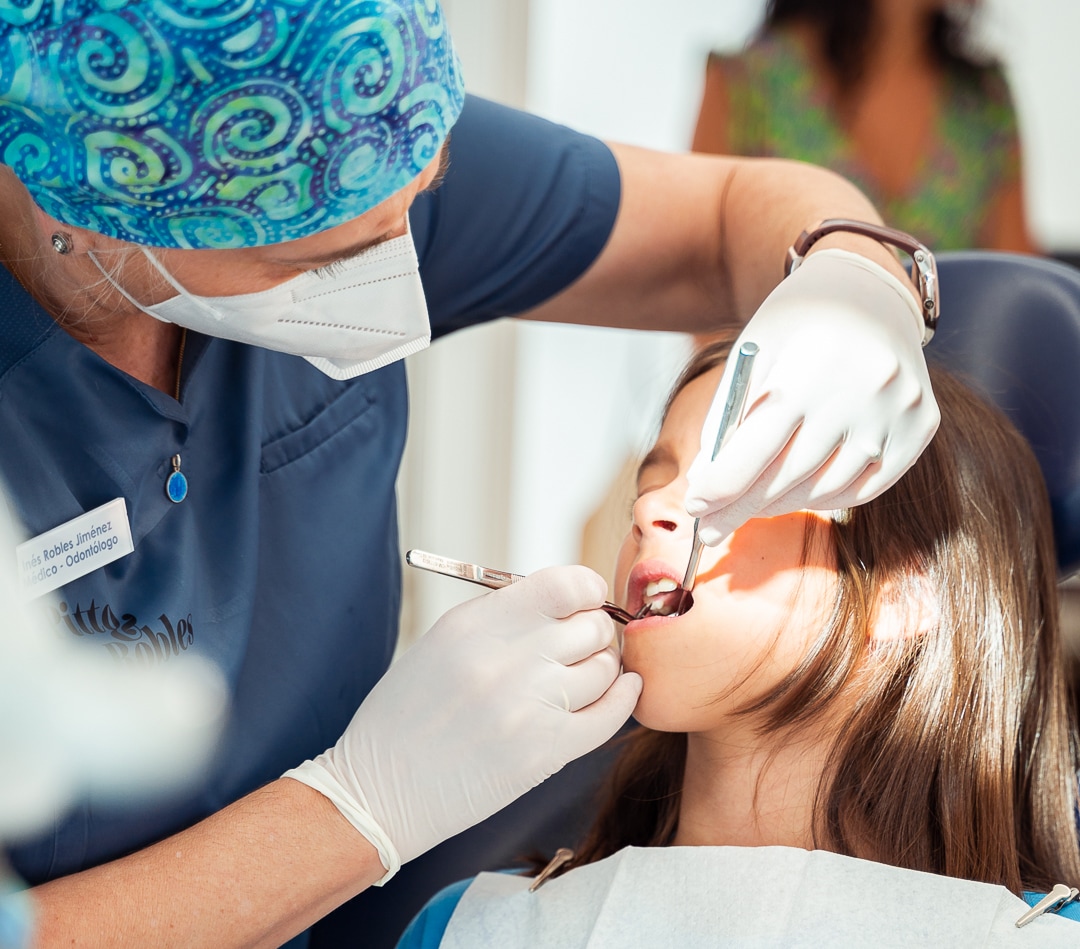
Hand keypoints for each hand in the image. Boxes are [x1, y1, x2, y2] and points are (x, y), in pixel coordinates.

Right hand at [284, 566, 640, 880]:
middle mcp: (507, 661)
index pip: (564, 585)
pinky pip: (610, 715)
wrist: (380, 789)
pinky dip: (624, 697)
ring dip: (602, 667)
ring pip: (605, 668)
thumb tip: (567, 598)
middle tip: (581, 643)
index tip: (586, 598)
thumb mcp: (443, 640)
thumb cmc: (408, 711)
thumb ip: (503, 614)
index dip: (586, 588)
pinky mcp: (546, 753)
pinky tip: (624, 689)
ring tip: (582, 673)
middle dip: (594, 630)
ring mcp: (530, 708)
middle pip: (592, 625)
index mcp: (476, 624)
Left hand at [687, 249, 938, 541]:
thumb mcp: (751, 357)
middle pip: (789, 474)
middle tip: (710, 527)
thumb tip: (708, 486)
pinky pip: (868, 486)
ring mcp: (897, 411)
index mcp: (810, 366)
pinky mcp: (921, 425)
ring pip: (827, 487)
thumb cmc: (795, 324)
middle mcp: (861, 390)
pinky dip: (827, 498)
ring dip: (781, 505)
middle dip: (742, 507)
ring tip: (751, 507)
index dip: (723, 486)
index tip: (695, 508)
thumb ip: (728, 421)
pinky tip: (797, 496)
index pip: (758, 447)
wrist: (869, 290)